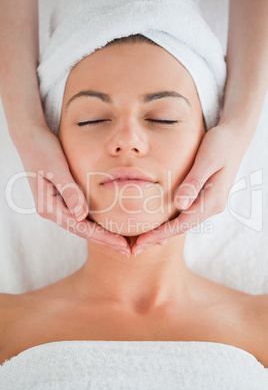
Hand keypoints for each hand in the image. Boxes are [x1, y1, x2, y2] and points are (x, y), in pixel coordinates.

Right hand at [16, 125, 130, 254]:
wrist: (30, 137)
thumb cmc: (42, 149)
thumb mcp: (56, 167)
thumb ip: (69, 191)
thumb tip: (81, 215)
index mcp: (49, 207)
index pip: (81, 228)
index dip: (103, 238)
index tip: (122, 246)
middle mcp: (53, 210)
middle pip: (83, 231)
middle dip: (106, 242)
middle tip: (129, 252)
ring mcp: (57, 205)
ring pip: (83, 225)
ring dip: (103, 235)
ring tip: (123, 244)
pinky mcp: (63, 198)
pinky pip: (82, 215)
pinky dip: (97, 222)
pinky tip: (110, 226)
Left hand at [131, 121, 252, 254]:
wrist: (235, 136)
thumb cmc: (221, 144)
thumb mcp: (207, 159)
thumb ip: (193, 182)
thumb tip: (179, 205)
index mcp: (213, 200)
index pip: (182, 223)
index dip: (160, 234)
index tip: (140, 242)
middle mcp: (212, 206)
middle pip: (180, 228)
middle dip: (157, 238)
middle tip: (134, 250)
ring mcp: (208, 203)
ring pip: (182, 223)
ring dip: (162, 233)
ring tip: (141, 241)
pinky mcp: (203, 197)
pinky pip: (185, 214)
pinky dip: (170, 222)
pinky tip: (157, 226)